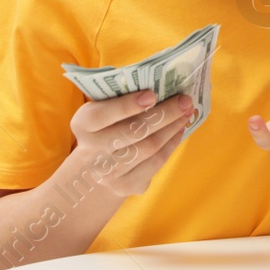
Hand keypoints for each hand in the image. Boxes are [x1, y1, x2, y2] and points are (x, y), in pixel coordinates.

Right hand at [67, 89, 192, 198]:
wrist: (93, 170)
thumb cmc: (105, 127)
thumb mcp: (102, 110)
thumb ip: (121, 97)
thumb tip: (161, 83)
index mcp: (83, 125)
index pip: (102, 115)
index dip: (127, 105)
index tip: (152, 94)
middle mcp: (92, 151)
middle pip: (133, 131)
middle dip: (164, 114)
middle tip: (185, 100)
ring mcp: (108, 172)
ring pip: (148, 147)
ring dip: (172, 127)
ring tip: (186, 112)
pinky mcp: (125, 185)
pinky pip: (155, 163)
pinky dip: (171, 144)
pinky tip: (179, 129)